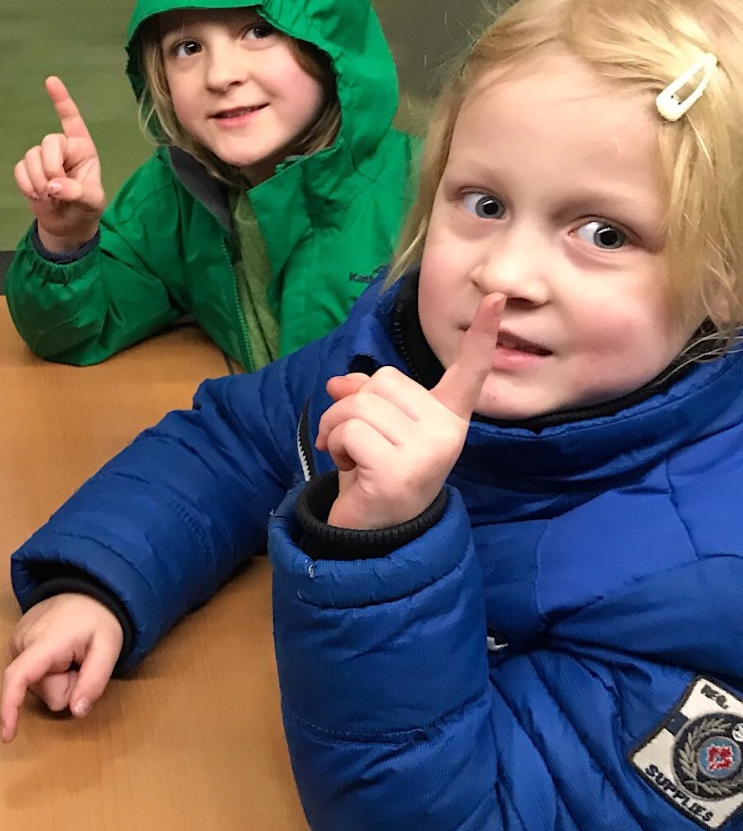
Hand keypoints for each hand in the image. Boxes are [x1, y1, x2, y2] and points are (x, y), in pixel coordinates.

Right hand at [0, 593, 122, 742]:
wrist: (87, 592)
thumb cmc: (99, 621)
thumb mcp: (109, 650)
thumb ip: (94, 682)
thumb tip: (75, 711)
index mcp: (44, 642)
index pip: (18, 677)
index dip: (10, 708)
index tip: (7, 736)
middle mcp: (22, 641)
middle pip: (39, 690)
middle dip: (63, 688)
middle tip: (80, 665)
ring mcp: (17, 641)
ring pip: (36, 685)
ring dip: (58, 680)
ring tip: (71, 657)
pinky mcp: (17, 643)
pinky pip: (33, 675)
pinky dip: (50, 673)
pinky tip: (61, 655)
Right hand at [13, 76, 105, 253]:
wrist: (67, 227)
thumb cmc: (85, 209)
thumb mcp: (91, 202)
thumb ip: (78, 192)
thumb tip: (54, 185)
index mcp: (83, 148)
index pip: (72, 120)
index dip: (62, 100)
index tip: (50, 81)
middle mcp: (62, 148)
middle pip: (48, 142)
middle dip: (50, 167)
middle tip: (56, 189)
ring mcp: (43, 159)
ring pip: (31, 156)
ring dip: (37, 179)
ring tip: (49, 197)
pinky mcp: (28, 171)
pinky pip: (19, 169)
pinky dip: (26, 184)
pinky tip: (36, 195)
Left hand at [316, 293, 503, 530]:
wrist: (373, 531)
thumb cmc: (376, 472)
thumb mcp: (375, 426)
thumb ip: (364, 396)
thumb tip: (340, 381)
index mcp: (448, 417)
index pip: (468, 372)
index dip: (482, 336)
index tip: (497, 299)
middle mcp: (447, 432)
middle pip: (380, 381)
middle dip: (351, 405)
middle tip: (354, 440)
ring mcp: (427, 452)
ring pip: (359, 404)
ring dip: (334, 425)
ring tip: (347, 453)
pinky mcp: (399, 469)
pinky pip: (349, 430)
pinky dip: (334, 443)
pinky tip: (348, 467)